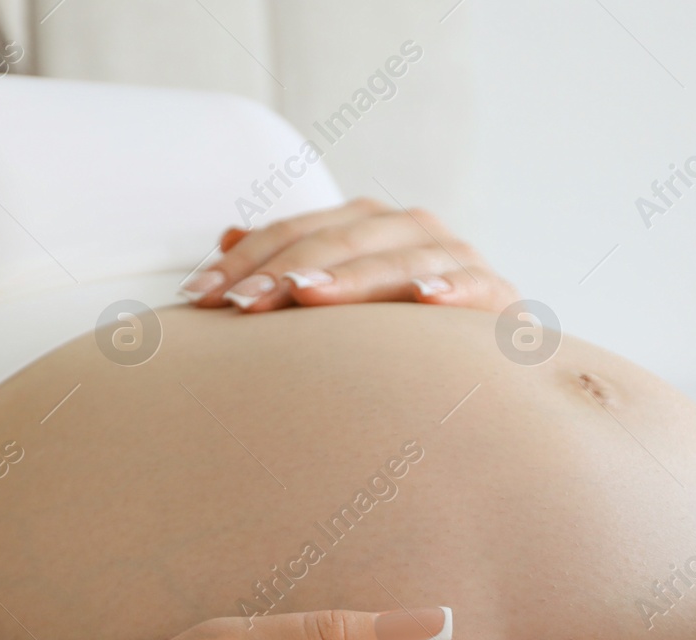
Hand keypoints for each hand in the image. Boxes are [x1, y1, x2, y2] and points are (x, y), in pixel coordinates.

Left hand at [176, 198, 519, 314]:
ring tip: (306, 295)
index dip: (246, 260)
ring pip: (396, 258)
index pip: (295, 232)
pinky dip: (451, 287)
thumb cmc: (395, 332)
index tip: (199, 296)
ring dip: (351, 277)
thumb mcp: (336, 296)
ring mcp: (454, 257)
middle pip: (338, 241)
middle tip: (241, 304)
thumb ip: (288, 262)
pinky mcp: (496, 294)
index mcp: (365, 224)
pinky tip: (425, 298)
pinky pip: (473, 286)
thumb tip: (227, 234)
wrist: (484, 360)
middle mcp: (408, 229)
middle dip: (286, 270)